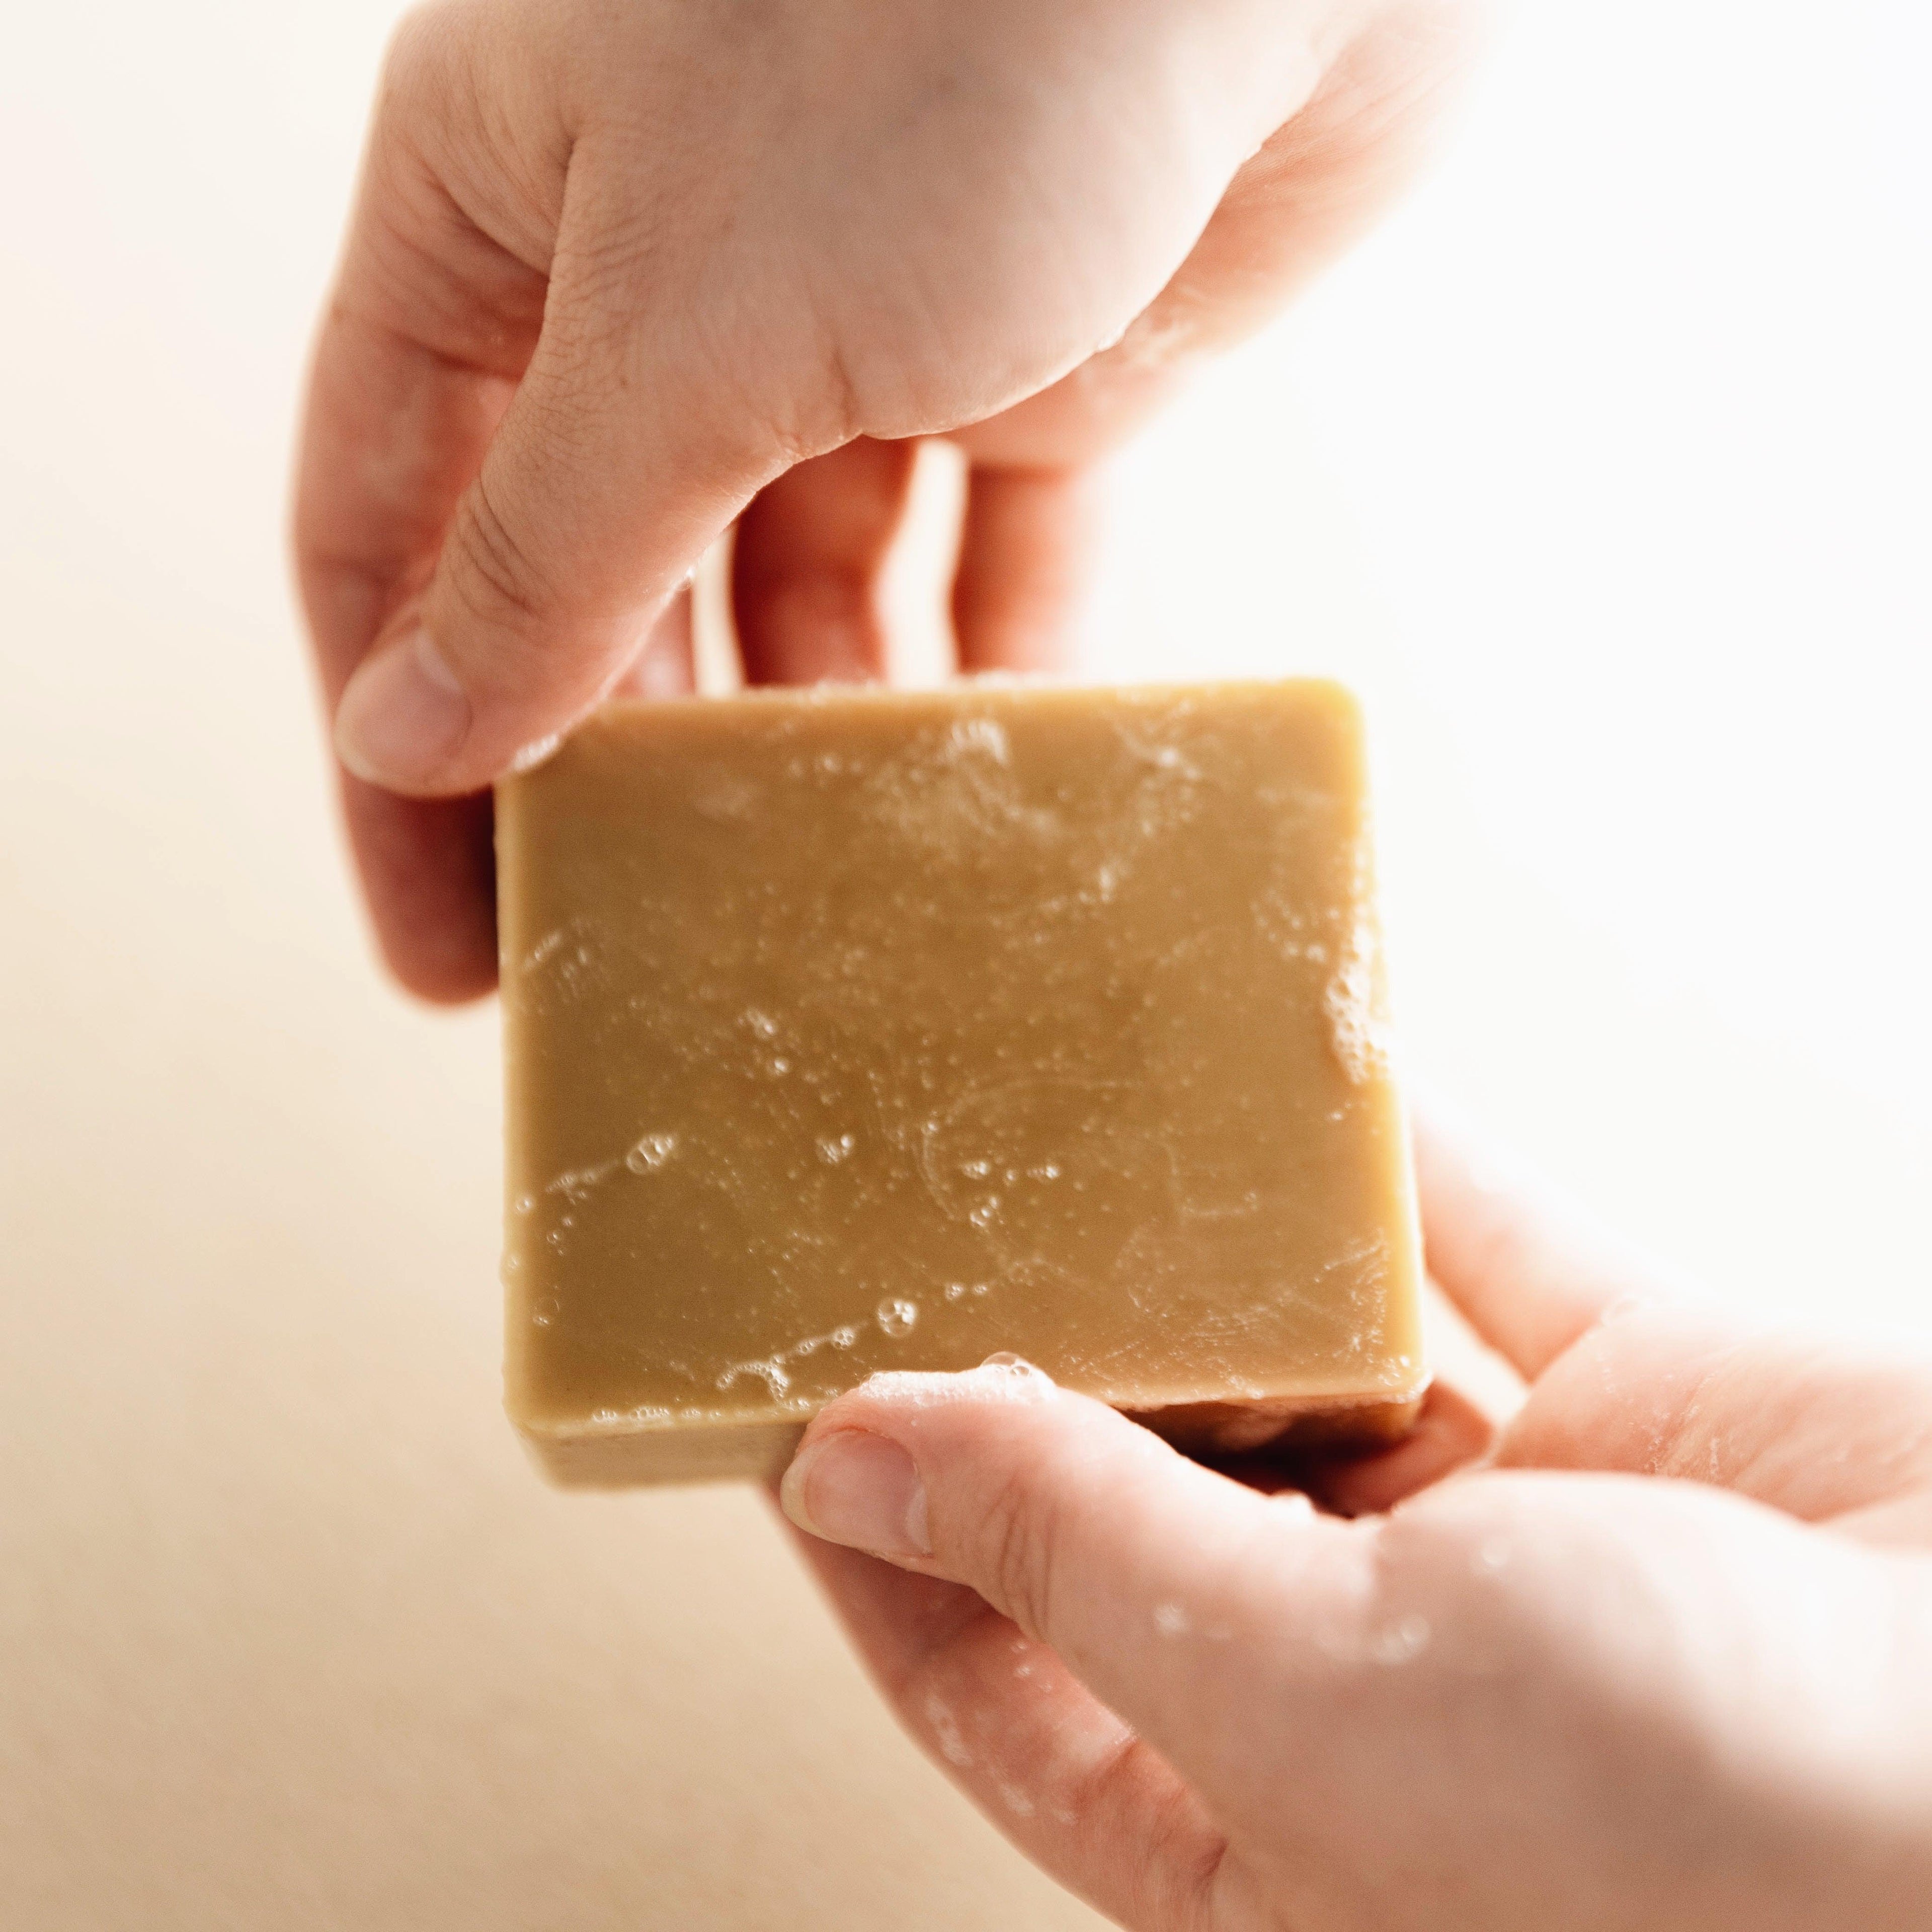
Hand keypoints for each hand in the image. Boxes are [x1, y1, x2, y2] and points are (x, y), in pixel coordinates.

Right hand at [293, 0, 1476, 999]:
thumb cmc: (938, 35)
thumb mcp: (685, 332)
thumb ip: (550, 552)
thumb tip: (418, 732)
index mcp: (504, 210)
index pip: (391, 521)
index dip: (402, 745)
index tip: (445, 948)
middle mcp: (674, 266)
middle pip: (591, 576)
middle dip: (601, 774)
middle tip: (618, 960)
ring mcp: (866, 317)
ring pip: (790, 587)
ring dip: (789, 742)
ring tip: (790, 909)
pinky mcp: (1051, 362)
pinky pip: (988, 560)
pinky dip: (976, 673)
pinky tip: (964, 793)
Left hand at [776, 1106, 1931, 1929]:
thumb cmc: (1695, 1834)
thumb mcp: (1308, 1695)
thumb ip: (1077, 1558)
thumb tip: (852, 1462)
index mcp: (1270, 1830)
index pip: (999, 1679)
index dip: (883, 1545)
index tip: (789, 1401)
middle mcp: (1380, 1686)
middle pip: (1145, 1508)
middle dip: (1046, 1380)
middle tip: (924, 1236)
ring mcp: (1520, 1540)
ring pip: (1312, 1366)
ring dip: (1216, 1262)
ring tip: (1081, 1144)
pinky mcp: (1644, 1408)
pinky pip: (1485, 1255)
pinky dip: (1402, 1168)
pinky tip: (1303, 1080)